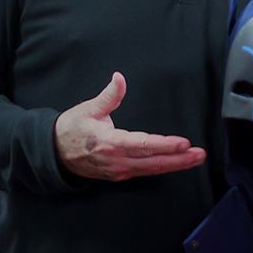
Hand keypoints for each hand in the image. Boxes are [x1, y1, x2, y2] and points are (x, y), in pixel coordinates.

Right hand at [54, 72, 206, 181]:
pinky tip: (176, 163)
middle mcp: (117, 161)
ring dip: (175, 165)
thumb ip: (109, 95)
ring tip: (195, 159)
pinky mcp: (119, 174)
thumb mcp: (89, 109)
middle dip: (179, 160)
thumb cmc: (71, 129)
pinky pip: (145, 172)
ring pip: (152, 169)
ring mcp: (119, 170)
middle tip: (200, 154)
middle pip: (154, 163)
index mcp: (111, 143)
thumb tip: (119, 78)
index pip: (144, 146)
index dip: (166, 145)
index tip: (184, 143)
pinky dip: (162, 168)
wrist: (53, 153)